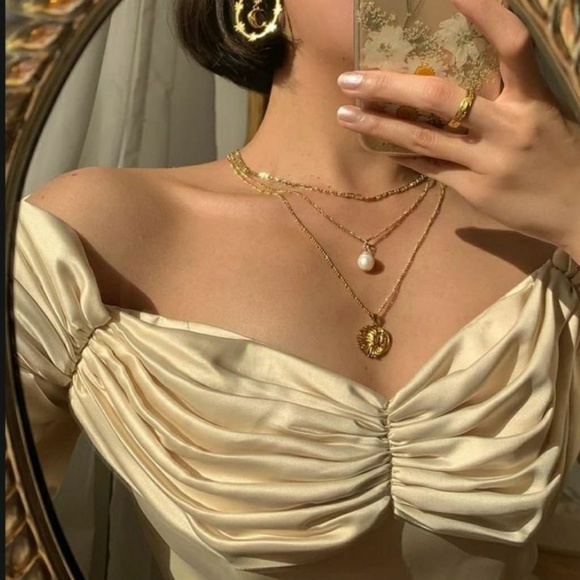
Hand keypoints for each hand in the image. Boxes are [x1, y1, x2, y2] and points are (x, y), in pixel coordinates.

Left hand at [337, 0, 579, 256]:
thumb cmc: (560, 155)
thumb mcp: (543, 115)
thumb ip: (504, 97)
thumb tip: (449, 85)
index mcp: (534, 98)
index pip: (513, 44)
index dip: (484, 12)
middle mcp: (511, 126)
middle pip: (442, 97)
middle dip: (390, 85)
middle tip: (350, 78)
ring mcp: (490, 161)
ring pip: (424, 138)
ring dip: (379, 124)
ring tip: (345, 114)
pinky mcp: (476, 191)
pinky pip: (431, 168)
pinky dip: (403, 154)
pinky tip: (377, 145)